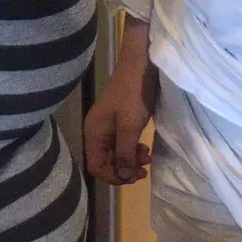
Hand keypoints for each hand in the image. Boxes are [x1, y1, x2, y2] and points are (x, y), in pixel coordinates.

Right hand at [83, 17, 157, 184]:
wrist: (140, 64)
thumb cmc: (133, 94)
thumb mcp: (130, 126)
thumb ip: (124, 153)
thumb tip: (122, 176)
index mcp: (94, 133)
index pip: (96, 167)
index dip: (114, 176)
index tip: (135, 175)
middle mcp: (96, 132)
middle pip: (105, 162)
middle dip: (124, 169)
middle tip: (144, 168)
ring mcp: (107, 127)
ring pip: (115, 155)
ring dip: (130, 160)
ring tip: (147, 156)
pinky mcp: (118, 122)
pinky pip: (121, 144)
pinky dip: (132, 150)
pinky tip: (144, 147)